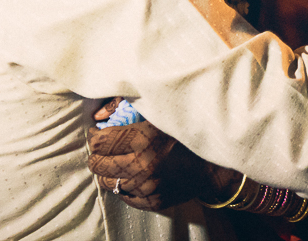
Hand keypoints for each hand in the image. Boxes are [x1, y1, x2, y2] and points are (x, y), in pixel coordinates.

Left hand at [87, 118, 239, 210]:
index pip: (99, 143)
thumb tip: (98, 114)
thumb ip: (125, 105)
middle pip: (98, 165)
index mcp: (142, 140)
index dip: (95, 137)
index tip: (99, 133)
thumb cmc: (182, 132)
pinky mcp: (153, 201)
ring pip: (107, 183)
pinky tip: (130, 175)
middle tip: (105, 148)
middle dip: (98, 155)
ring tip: (116, 162)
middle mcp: (142, 166)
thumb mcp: (156, 112)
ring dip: (108, 172)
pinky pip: (123, 197)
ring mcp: (147, 187)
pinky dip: (122, 185)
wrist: (212, 163)